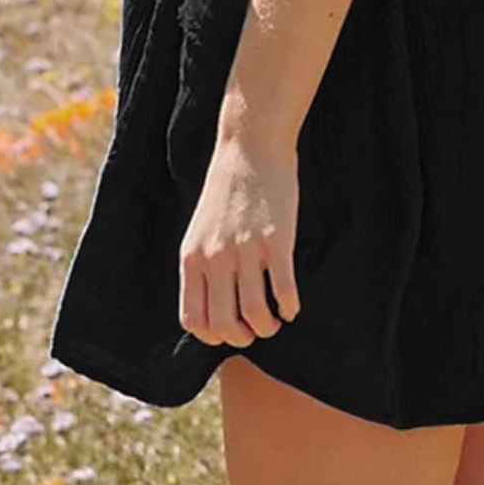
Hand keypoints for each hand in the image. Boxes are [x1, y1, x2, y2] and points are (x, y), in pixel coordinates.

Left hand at [178, 123, 301, 347]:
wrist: (251, 146)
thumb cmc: (228, 190)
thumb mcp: (200, 230)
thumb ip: (202, 266)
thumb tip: (213, 306)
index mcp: (192, 257)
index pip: (194, 321)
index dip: (214, 336)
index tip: (231, 329)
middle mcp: (214, 257)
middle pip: (225, 325)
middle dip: (243, 338)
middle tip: (256, 329)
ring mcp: (246, 249)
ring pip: (255, 314)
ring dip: (268, 327)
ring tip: (275, 320)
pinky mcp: (276, 240)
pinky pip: (283, 290)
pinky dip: (290, 307)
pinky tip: (292, 306)